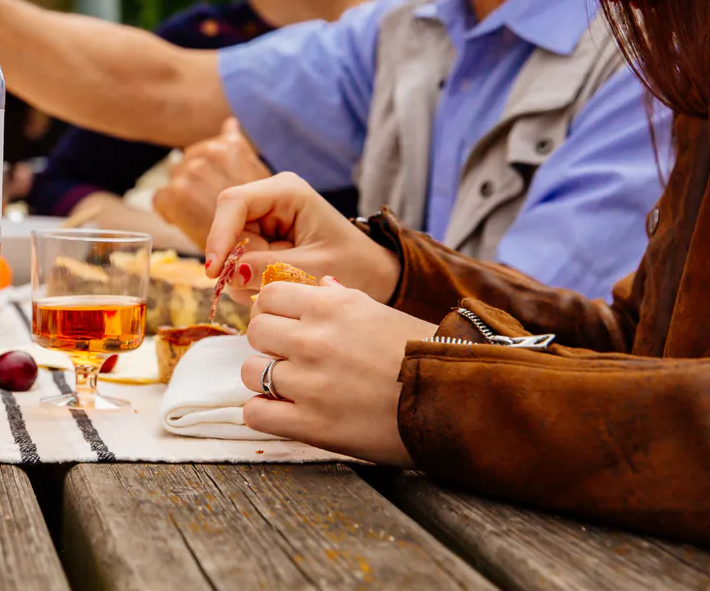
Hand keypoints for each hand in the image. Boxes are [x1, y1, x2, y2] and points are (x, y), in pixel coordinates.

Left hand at [153, 118, 271, 246]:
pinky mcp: (176, 193)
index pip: (205, 152)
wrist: (267, 252)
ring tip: (203, 217)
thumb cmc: (265, 220)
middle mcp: (210, 152)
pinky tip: (189, 223)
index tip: (216, 194)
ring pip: (175, 184)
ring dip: (184, 200)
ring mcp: (192, 171)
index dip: (209, 176)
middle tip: (211, 209)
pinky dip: (171, 213)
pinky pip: (162, 200)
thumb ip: (238, 148)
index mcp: (230, 146)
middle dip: (197, 186)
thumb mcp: (254, 174)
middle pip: (186, 166)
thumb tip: (229, 122)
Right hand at [205, 172, 400, 303]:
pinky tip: (274, 285)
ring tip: (279, 287)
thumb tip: (229, 275)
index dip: (219, 235)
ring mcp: (264, 219)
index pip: (234, 202)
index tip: (214, 270)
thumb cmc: (354, 265)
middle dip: (237, 263)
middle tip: (259, 288)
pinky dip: (251, 279)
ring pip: (231, 249)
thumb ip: (270, 269)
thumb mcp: (314, 268)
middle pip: (228, 228)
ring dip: (246, 275)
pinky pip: (240, 260)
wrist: (373, 275)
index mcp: (287, 191)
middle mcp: (270, 200)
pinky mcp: (262, 239)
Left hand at [240, 277, 434, 466]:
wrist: (458, 404)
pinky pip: (257, 414)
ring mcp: (310, 383)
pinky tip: (287, 413)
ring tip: (293, 388)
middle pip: (255, 331)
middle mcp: (314, 339)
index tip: (286, 326)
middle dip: (269, 344)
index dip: (274, 312)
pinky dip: (266, 414)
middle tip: (291, 358)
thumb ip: (343, 299)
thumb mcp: (384, 314)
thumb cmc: (426, 355)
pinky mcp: (313, 425)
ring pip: (251, 372)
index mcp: (331, 306)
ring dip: (266, 380)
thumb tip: (319, 285)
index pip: (268, 297)